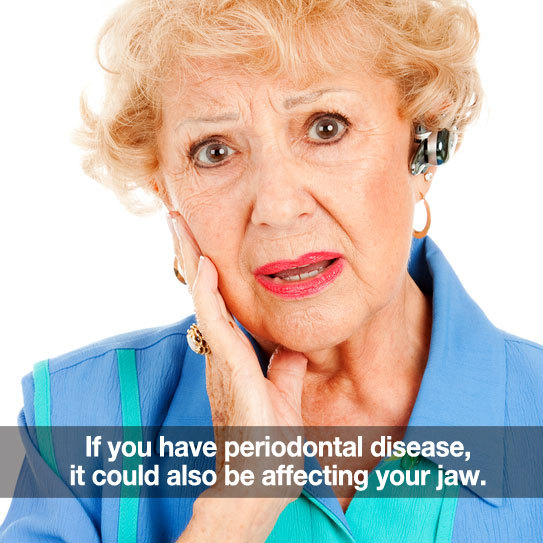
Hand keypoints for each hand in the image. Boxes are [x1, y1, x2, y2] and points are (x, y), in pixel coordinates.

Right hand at [168, 211, 307, 541]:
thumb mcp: (283, 396)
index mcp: (232, 356)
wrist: (257, 488)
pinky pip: (216, 324)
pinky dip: (207, 293)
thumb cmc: (265, 447)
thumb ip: (285, 368)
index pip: (218, 304)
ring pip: (203, 300)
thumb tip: (292, 344)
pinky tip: (202, 265)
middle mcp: (221, 354)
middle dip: (189, 254)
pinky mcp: (230, 372)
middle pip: (203, 294)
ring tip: (179, 224)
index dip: (208, 272)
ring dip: (190, 261)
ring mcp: (222, 361)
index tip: (201, 240)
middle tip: (177, 218)